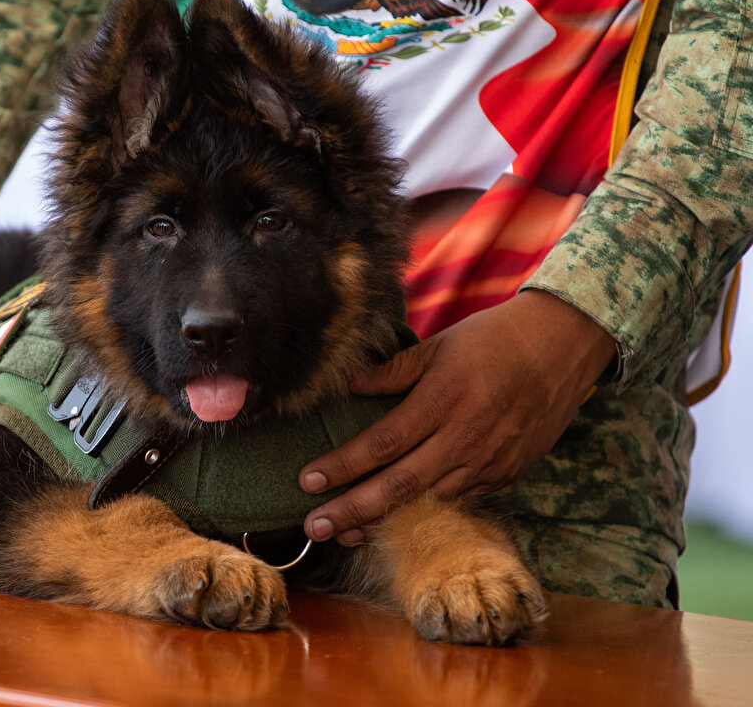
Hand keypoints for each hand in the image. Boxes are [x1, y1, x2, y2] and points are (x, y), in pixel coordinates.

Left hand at [299, 290, 616, 544]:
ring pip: (429, 499)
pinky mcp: (509, 473)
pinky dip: (429, 504)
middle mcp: (464, 438)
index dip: (341, 467)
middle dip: (352, 511)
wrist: (564, 345)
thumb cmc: (494, 339)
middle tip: (317, 528)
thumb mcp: (438, 346)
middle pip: (399, 486)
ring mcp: (489, 461)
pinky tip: (400, 511)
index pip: (380, 444)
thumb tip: (348, 385)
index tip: (307, 482)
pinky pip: (461, 495)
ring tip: (349, 532)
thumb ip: (392, 372)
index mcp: (441, 402)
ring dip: (386, 518)